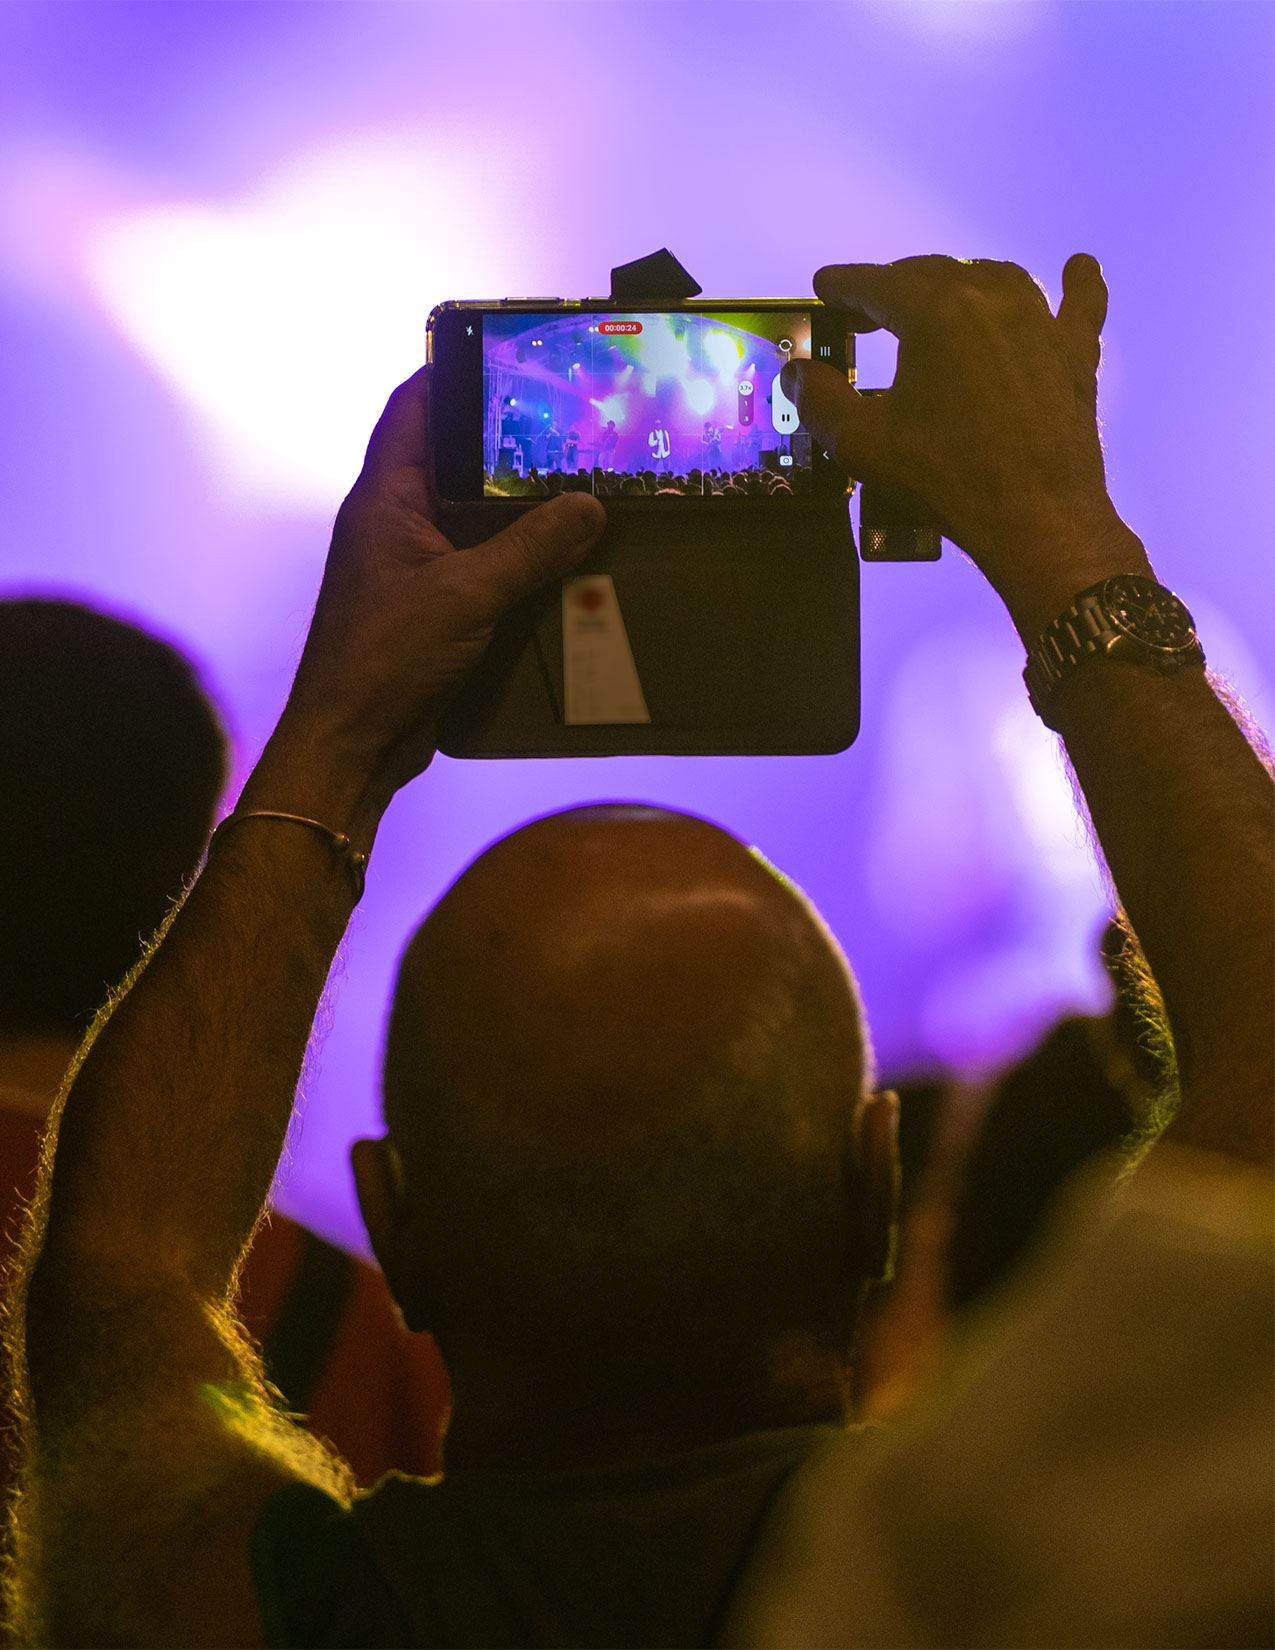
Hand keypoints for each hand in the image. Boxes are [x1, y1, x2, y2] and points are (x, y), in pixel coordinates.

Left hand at [266, 368, 605, 816]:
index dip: (450, 371)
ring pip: (466, 517)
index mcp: (384, 498)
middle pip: (447, 459)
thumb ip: (531, 547)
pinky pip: (475, 566)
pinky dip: (514, 559)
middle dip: (502, 442)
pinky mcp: (427, 610)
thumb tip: (590, 505)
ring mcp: (408, 568)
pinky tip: (561, 561)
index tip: (505, 353)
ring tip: (577, 484)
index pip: (411, 408)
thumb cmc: (388, 658)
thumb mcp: (468, 594)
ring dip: (515, 507)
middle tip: (566, 422)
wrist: (350, 745)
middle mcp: (391, 523)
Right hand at [783, 255, 1152, 633]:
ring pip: (996, 280)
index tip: (825, 285)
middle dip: (895, 287)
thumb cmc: (946, 477)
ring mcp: (1041, 322)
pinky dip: (1077, 285)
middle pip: (934, 274)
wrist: (1037, 518)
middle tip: (866, 312)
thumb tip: (798, 372)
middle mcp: (991, 298)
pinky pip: (1079, 305)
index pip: (878, 284)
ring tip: (939, 302)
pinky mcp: (1075, 354)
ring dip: (960, 285)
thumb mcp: (864, 444)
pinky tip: (1078, 268)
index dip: (845, 284)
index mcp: (936, 311)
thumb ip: (821, 401)